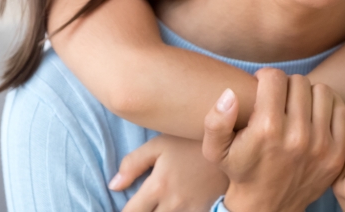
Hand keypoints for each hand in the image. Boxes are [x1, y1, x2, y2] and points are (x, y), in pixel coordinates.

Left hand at [108, 134, 228, 211]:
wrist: (231, 142)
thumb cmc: (192, 140)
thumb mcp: (160, 144)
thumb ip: (133, 163)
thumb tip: (113, 185)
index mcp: (158, 186)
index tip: (129, 207)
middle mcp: (173, 204)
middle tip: (145, 204)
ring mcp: (192, 210)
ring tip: (162, 203)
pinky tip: (176, 205)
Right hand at [202, 69, 344, 211]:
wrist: (269, 207)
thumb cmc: (240, 170)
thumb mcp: (216, 150)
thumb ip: (215, 120)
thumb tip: (230, 93)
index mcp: (267, 129)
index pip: (275, 77)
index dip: (265, 77)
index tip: (262, 86)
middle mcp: (297, 136)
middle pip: (299, 82)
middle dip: (286, 85)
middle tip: (279, 97)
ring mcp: (321, 145)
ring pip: (321, 91)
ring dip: (308, 94)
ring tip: (297, 104)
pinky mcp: (337, 152)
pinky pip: (340, 110)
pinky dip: (328, 107)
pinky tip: (314, 113)